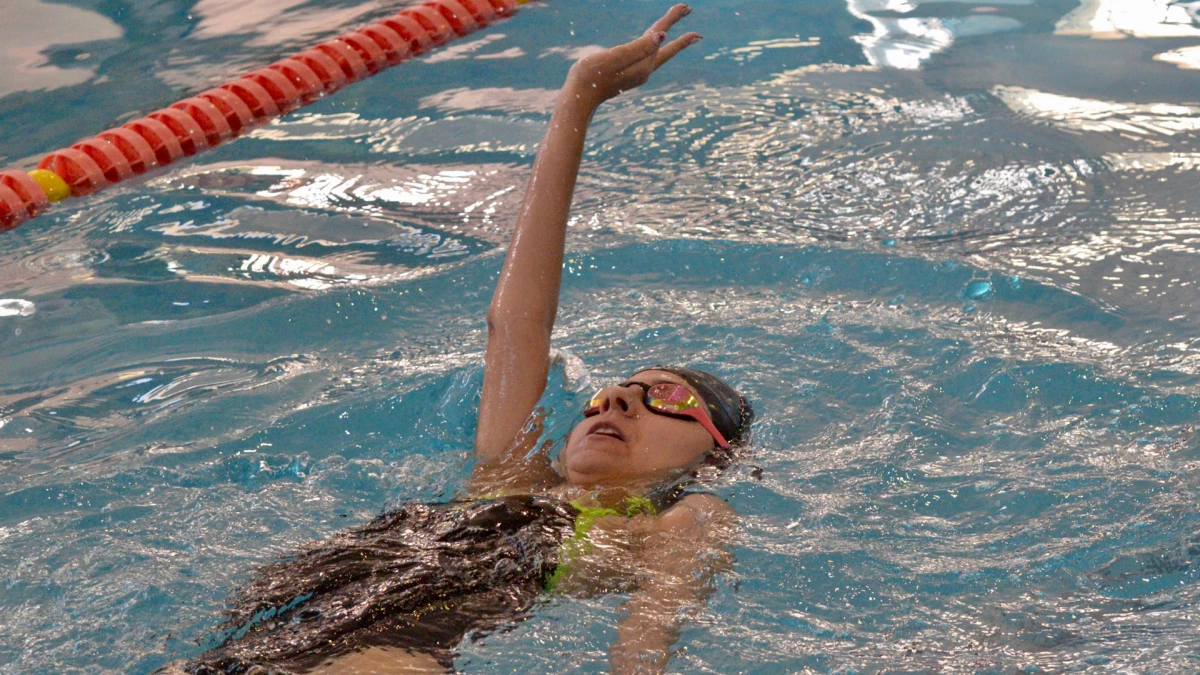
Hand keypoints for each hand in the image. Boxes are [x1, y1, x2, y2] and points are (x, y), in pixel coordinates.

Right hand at [564, 4, 700, 111]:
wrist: (578, 98)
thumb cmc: (592, 76)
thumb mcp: (615, 58)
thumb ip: (639, 47)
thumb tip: (662, 36)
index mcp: (643, 65)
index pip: (661, 36)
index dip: (672, 19)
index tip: (687, 7)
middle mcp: (644, 71)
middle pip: (665, 46)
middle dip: (679, 31)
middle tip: (689, 11)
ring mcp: (637, 74)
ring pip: (658, 52)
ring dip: (670, 39)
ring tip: (685, 34)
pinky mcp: (628, 75)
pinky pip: (648, 57)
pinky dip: (657, 47)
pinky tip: (656, 46)